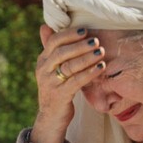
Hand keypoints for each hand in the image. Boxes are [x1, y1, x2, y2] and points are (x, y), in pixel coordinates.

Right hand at [30, 25, 106, 142]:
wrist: (51, 117)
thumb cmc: (56, 88)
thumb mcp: (51, 68)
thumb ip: (51, 49)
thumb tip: (45, 26)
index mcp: (42, 60)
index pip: (53, 42)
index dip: (69, 35)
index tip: (85, 31)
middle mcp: (43, 70)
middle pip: (61, 53)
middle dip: (80, 45)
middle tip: (96, 41)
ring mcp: (50, 83)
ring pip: (69, 66)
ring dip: (87, 58)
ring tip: (101, 52)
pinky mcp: (59, 95)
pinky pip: (76, 81)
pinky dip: (89, 73)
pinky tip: (100, 68)